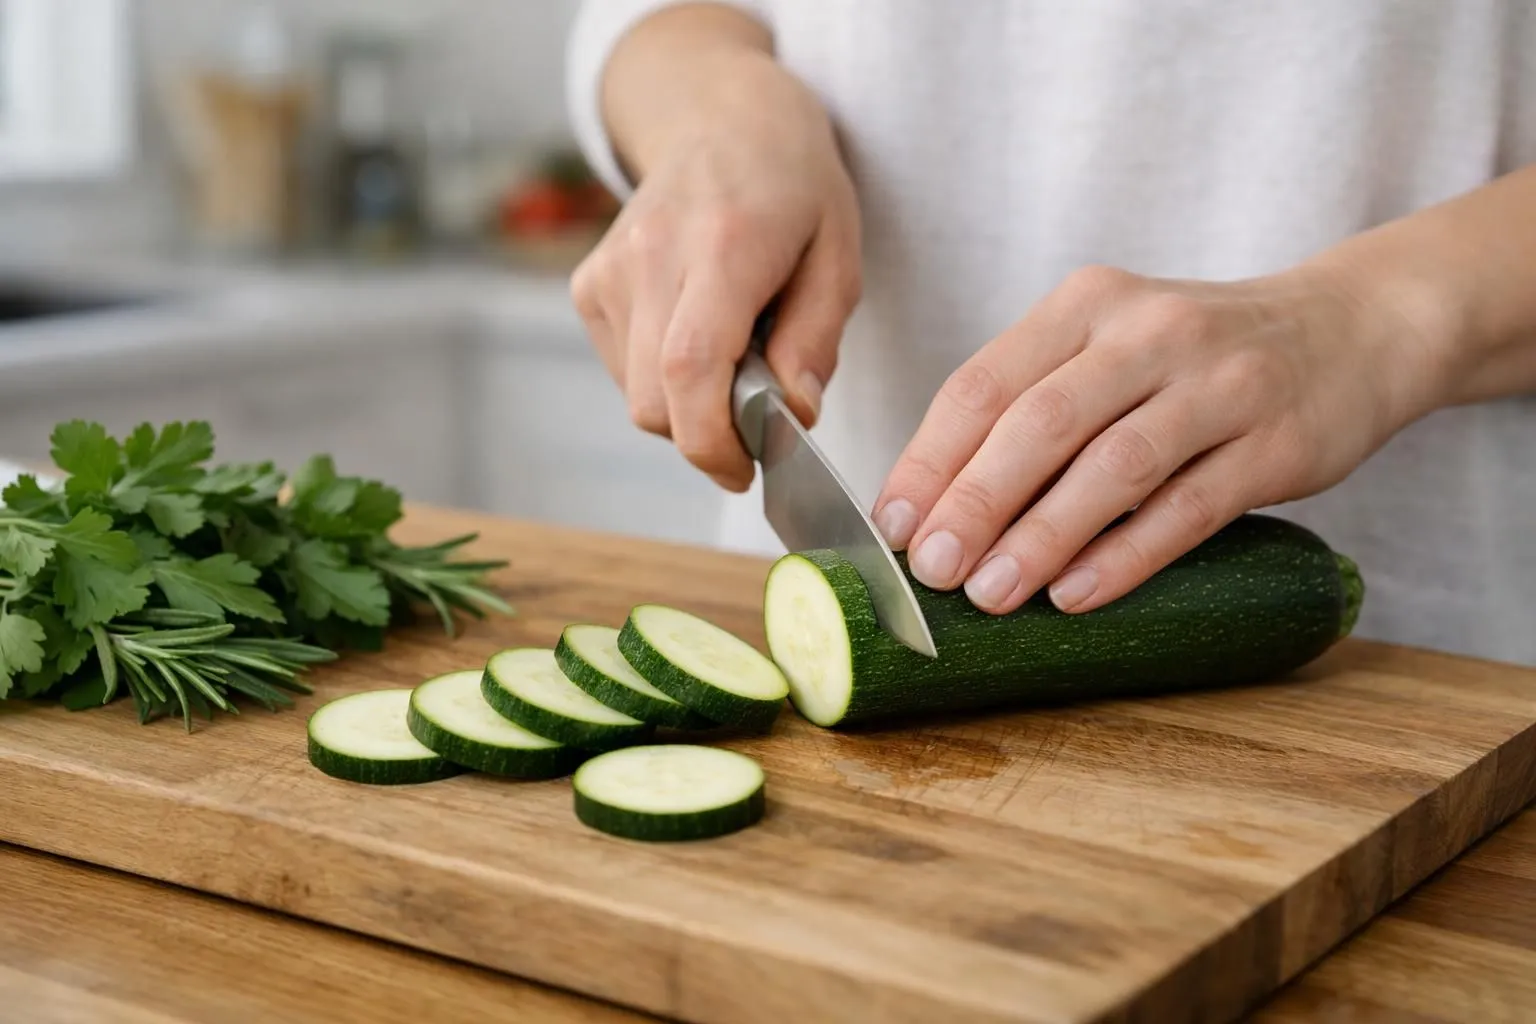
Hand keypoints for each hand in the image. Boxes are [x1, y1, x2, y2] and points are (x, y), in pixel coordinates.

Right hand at [570, 58, 861, 491]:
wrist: (721, 119)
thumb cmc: (793, 189)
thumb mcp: (840, 256)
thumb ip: (817, 340)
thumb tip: (794, 414)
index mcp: (723, 245)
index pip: (690, 368)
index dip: (711, 441)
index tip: (745, 470)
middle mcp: (651, 256)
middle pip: (655, 401)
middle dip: (707, 436)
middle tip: (757, 418)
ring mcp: (609, 271)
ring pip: (636, 396)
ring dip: (687, 406)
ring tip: (733, 355)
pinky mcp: (588, 286)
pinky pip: (621, 372)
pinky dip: (662, 380)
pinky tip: (696, 334)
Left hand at [872, 264, 1422, 614]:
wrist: (1349, 330)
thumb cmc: (1193, 357)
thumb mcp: (1108, 346)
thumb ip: (1032, 404)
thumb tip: (934, 505)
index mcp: (1086, 304)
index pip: (985, 382)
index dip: (931, 458)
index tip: (891, 525)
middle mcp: (1149, 332)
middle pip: (1041, 422)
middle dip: (974, 502)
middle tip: (929, 571)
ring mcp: (1220, 385)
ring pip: (1113, 466)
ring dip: (1042, 536)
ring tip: (988, 595)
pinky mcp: (1276, 443)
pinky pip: (1189, 508)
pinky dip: (1127, 556)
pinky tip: (1076, 595)